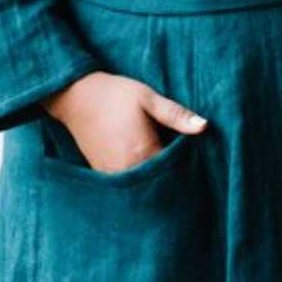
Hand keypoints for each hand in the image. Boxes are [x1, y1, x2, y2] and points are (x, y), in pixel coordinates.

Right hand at [43, 72, 206, 174]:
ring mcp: (112, 172)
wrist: (76, 96)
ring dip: (152, 182)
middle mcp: (127, 167)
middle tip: (184, 179)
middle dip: (171, 181)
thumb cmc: (116, 94)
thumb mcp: (149, 99)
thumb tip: (204, 126)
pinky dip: (136, 181)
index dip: (186, 170)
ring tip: (165, 174)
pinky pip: (125, 184)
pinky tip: (142, 169)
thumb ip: (176, 115)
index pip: (173, 173)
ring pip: (140, 187)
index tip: (196, 169)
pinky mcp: (101, 172)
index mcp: (143, 150)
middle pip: (157, 184)